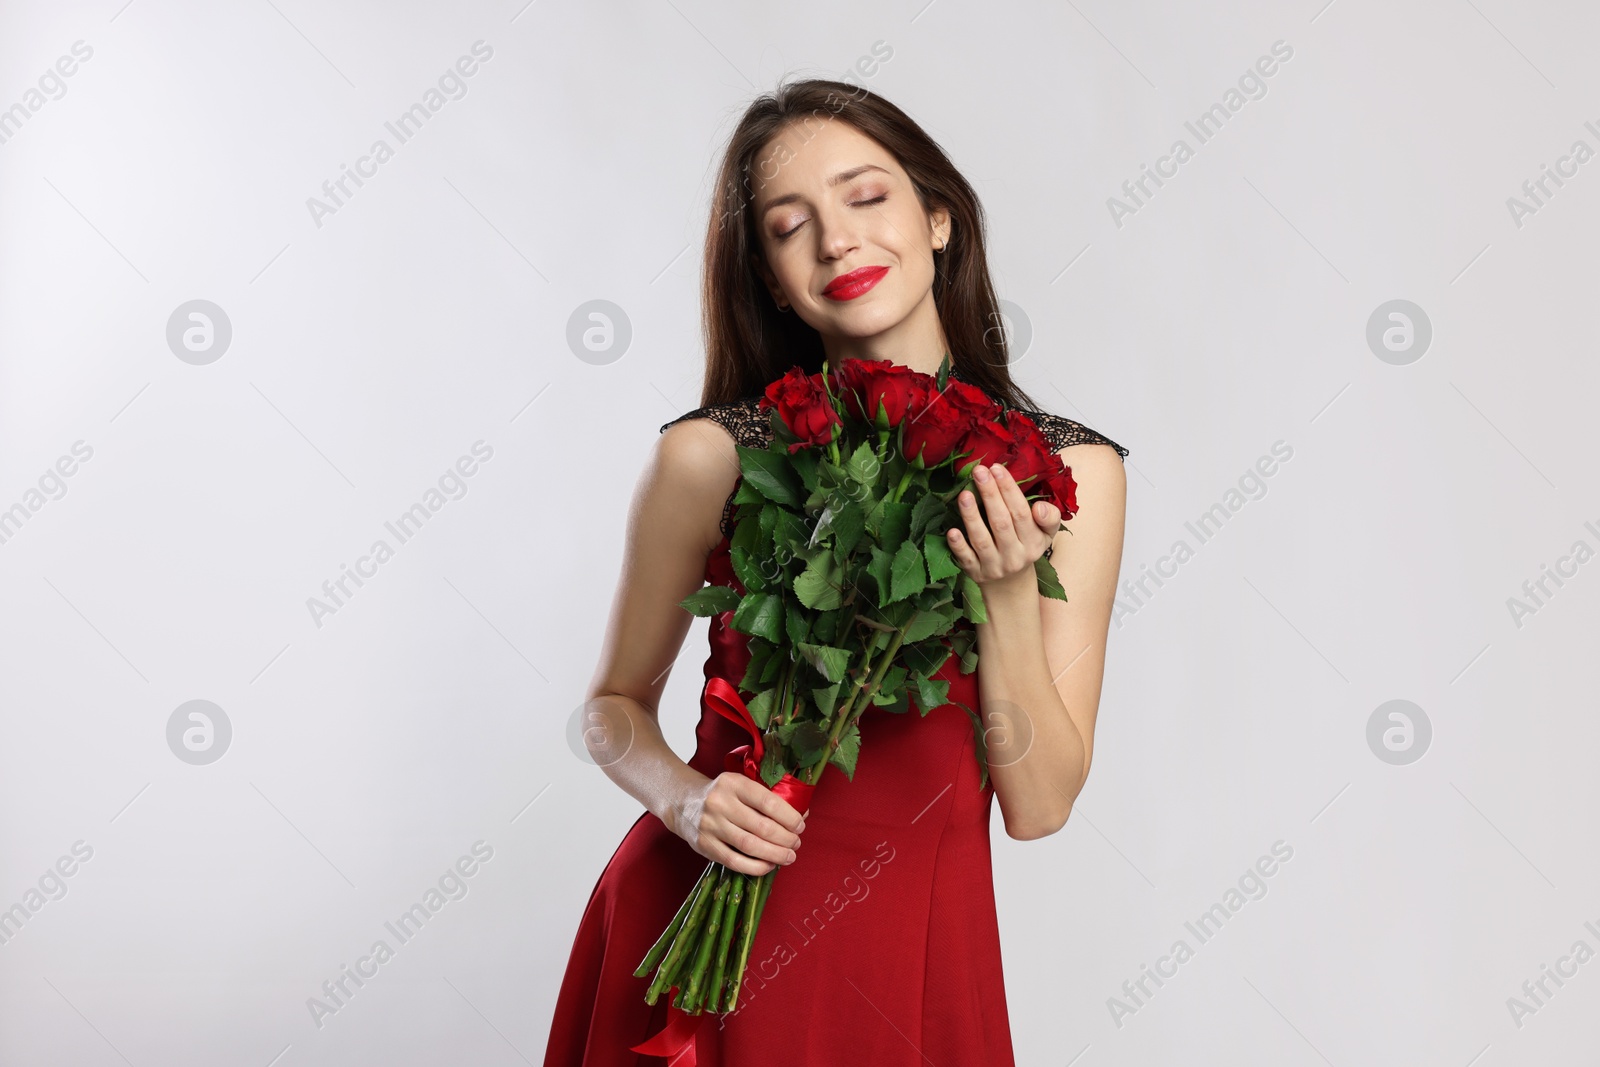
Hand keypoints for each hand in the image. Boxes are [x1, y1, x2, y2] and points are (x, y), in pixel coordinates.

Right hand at [672, 771, 806, 874]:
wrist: (683, 802)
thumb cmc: (723, 795)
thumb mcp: (741, 786)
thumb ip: (768, 798)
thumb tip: (802, 814)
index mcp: (733, 783)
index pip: (767, 802)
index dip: (789, 817)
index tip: (800, 826)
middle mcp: (720, 803)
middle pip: (761, 826)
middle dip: (785, 838)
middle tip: (797, 843)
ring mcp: (710, 825)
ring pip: (749, 845)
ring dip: (774, 854)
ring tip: (789, 857)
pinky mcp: (704, 845)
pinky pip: (734, 861)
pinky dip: (756, 866)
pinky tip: (769, 865)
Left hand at [947, 462, 1061, 587]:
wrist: (1010, 584)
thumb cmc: (1026, 547)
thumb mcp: (1045, 534)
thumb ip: (1049, 517)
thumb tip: (1039, 507)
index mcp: (1034, 542)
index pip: (1021, 513)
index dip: (1009, 490)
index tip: (997, 468)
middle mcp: (1015, 555)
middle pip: (1001, 523)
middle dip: (990, 495)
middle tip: (979, 471)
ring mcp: (994, 566)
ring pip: (982, 540)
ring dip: (972, 517)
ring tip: (964, 494)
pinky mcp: (975, 573)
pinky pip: (966, 559)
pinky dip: (959, 546)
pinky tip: (951, 531)